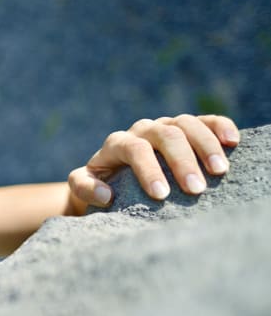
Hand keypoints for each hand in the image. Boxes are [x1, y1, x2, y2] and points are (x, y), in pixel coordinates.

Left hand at [68, 114, 239, 207]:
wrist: (110, 176)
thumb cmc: (99, 184)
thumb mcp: (81, 187)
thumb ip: (84, 188)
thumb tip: (106, 195)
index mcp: (117, 143)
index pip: (134, 149)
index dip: (148, 170)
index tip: (161, 195)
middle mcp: (142, 129)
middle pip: (165, 135)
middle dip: (181, 162)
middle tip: (195, 189)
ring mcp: (164, 126)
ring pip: (186, 124)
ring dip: (205, 146)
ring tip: (219, 171)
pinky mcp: (184, 129)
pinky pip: (204, 121)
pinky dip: (219, 126)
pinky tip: (233, 141)